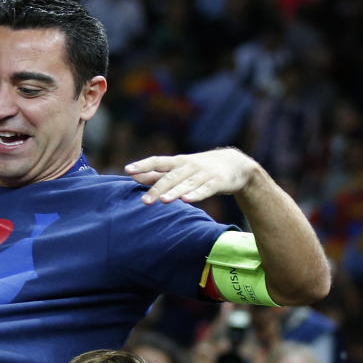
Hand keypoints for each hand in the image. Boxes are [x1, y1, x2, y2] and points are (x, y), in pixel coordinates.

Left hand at [125, 148, 257, 204]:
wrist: (235, 165)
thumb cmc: (199, 169)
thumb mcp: (178, 169)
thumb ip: (156, 174)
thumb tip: (132, 176)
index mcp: (177, 162)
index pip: (157, 162)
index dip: (143, 165)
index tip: (128, 170)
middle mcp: (189, 166)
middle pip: (170, 177)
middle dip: (157, 188)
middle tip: (144, 201)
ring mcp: (204, 174)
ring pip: (186, 184)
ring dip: (175, 192)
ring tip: (163, 201)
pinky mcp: (217, 182)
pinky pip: (205, 189)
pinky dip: (196, 194)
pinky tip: (187, 200)